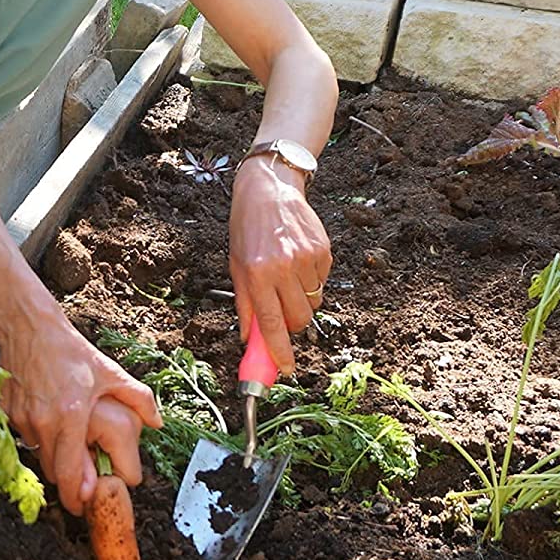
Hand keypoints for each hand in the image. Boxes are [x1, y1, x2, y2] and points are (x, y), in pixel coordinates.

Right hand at [0, 316, 158, 515]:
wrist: (28, 327)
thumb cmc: (69, 350)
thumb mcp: (109, 372)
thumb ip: (138, 399)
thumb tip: (158, 423)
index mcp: (72, 416)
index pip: (71, 474)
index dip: (77, 498)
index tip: (83, 508)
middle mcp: (43, 422)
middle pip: (54, 473)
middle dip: (70, 480)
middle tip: (84, 476)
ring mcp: (22, 418)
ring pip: (39, 454)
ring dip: (54, 456)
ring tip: (67, 436)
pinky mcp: (7, 412)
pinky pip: (24, 437)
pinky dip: (38, 436)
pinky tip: (47, 417)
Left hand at [228, 155, 331, 373]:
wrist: (268, 190)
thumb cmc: (247, 231)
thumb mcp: (236, 266)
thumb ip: (245, 305)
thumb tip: (252, 339)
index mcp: (256, 274)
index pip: (271, 324)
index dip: (278, 351)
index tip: (285, 369)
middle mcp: (283, 268)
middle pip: (299, 319)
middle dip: (292, 324)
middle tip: (282, 312)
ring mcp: (306, 259)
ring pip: (313, 303)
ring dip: (302, 300)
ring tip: (287, 277)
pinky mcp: (323, 251)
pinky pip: (323, 283)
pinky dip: (312, 281)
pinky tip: (298, 262)